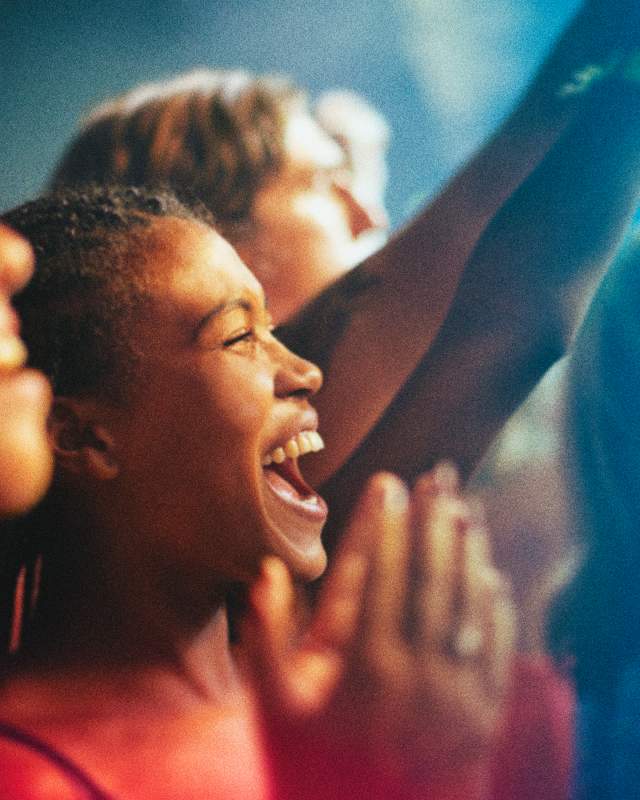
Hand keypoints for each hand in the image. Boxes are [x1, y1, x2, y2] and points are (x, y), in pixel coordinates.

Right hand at [242, 466, 515, 799]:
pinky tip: (489, 573)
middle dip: (431, 520)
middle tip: (437, 476)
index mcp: (362, 666)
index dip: (386, 523)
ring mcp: (453, 691)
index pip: (379, 574)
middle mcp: (413, 671)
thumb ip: (263, 641)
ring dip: (466, 550)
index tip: (390, 483)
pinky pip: (493, 646)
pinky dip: (493, 605)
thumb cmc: (317, 771)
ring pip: (464, 602)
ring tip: (464, 507)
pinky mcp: (482, 713)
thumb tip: (267, 572)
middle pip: (427, 576)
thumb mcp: (274, 713)